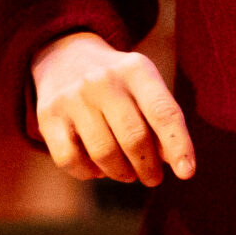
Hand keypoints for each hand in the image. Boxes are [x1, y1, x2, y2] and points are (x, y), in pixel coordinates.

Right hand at [31, 31, 194, 185]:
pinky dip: (88, 173)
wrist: (64, 56)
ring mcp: (72, 97)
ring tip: (128, 173)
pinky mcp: (48, 116)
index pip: (163, 111)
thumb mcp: (144, 85)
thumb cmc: (118, 83)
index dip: (179, 145)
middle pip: (134, 138)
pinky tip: (97, 168)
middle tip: (152, 177)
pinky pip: (71, 160)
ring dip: (122, 173)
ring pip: (104, 153)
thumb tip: (175, 163)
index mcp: (135, 69)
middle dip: (148, 167)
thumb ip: (162, 119)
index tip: (187, 173)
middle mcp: (102, 80)